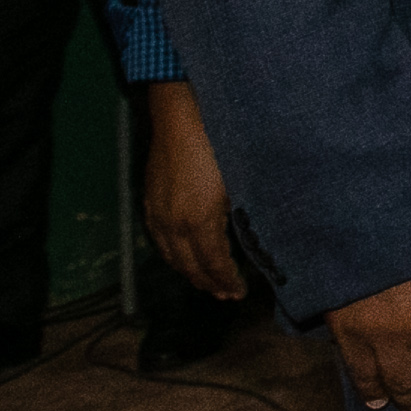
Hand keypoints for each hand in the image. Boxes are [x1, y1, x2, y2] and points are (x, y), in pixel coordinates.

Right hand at [137, 83, 247, 298]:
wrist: (181, 116)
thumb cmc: (219, 144)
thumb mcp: (242, 181)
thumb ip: (245, 213)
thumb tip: (261, 236)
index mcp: (199, 221)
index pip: (213, 264)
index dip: (226, 282)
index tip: (240, 293)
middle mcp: (174, 223)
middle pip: (189, 266)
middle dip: (208, 283)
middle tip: (225, 294)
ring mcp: (157, 213)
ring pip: (171, 255)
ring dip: (189, 272)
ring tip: (206, 281)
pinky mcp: (149, 202)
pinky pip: (159, 240)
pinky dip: (173, 255)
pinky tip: (183, 255)